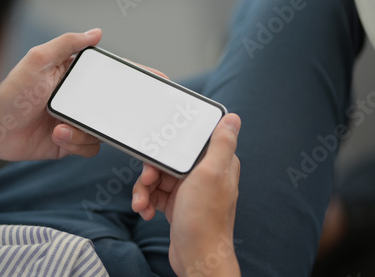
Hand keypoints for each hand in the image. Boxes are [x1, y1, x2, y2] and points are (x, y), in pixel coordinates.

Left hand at [0, 29, 166, 160]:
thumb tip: (96, 33)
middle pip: (113, 106)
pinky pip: (90, 147)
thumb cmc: (9, 94)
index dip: (133, 77)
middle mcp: (79, 101)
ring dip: (85, 130)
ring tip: (61, 126)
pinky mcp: (71, 143)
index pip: (109, 76)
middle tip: (121, 114)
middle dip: (118, 112)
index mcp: (74, 78)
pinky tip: (57, 135)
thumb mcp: (37, 61)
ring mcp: (77, 123)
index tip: (156, 79)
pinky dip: (76, 143)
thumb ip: (66, 45)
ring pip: (104, 130)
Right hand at [132, 114, 241, 276]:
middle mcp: (204, 174)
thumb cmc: (204, 219)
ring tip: (141, 204)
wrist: (196, 257)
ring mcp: (190, 190)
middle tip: (145, 183)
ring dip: (145, 190)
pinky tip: (145, 212)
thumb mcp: (211, 174)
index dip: (169, 147)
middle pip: (168, 160)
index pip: (187, 142)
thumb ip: (221, 143)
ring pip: (158, 178)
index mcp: (216, 162)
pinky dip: (147, 201)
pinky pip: (156, 194)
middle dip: (151, 172)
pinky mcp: (178, 204)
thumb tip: (233, 117)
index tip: (157, 156)